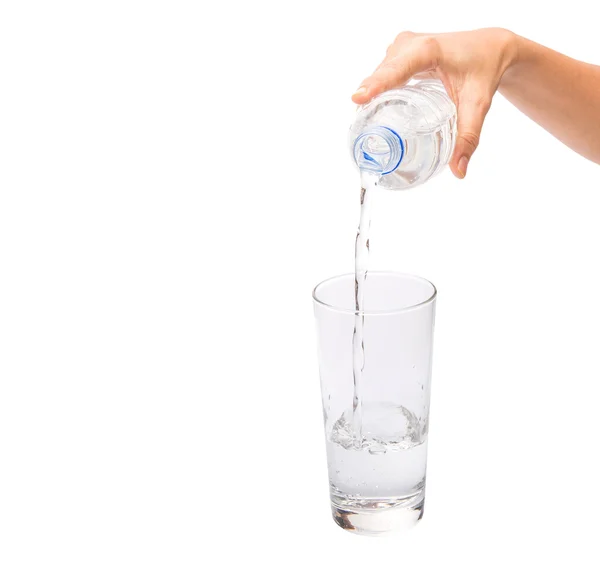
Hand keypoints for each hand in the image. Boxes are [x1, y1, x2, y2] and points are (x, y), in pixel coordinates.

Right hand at [352, 29, 516, 177]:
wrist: (490, 48)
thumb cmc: (484, 68)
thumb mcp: (477, 104)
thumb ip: (467, 137)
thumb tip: (458, 170)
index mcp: (429, 50)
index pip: (397, 69)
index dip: (376, 84)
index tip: (358, 98)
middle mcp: (411, 44)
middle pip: (382, 75)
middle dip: (369, 99)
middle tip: (361, 129)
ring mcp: (402, 47)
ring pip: (379, 74)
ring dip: (372, 97)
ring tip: (366, 122)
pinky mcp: (399, 54)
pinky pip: (382, 74)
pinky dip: (377, 91)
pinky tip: (374, 109)